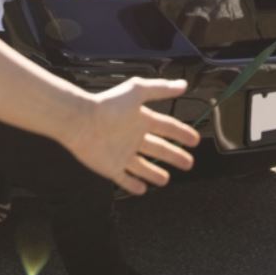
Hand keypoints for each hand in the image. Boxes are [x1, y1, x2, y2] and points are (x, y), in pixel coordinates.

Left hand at [64, 78, 198, 194]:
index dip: (181, 133)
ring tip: (166, 179)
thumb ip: (160, 88)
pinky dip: (133, 185)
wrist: (81, 121)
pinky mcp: (111, 167)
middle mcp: (133, 137)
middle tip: (188, 163)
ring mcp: (122, 154)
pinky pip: (124, 179)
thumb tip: (183, 85)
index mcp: (140, 119)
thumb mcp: (137, 91)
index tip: (194, 139)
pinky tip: (142, 189)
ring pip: (143, 167)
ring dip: (154, 173)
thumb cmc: (108, 104)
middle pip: (159, 149)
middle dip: (174, 156)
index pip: (167, 127)